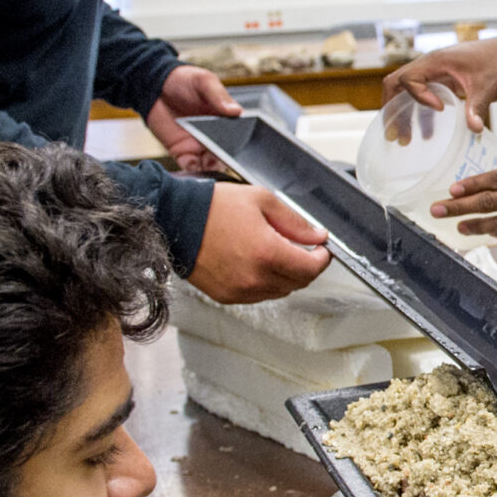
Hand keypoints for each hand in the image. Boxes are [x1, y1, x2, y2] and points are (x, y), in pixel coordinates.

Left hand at [147, 65, 238, 173]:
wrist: (154, 86)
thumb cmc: (183, 80)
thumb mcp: (204, 82)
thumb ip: (219, 96)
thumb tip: (237, 111)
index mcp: (225, 118)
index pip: (240, 134)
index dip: (242, 142)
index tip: (241, 146)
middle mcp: (215, 135)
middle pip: (228, 153)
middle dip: (228, 158)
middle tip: (223, 156)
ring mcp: (199, 145)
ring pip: (211, 163)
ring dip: (212, 166)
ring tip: (209, 162)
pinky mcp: (182, 151)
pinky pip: (190, 166)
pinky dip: (193, 168)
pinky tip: (192, 163)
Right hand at [186, 183, 331, 303]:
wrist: (175, 220)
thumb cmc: (213, 207)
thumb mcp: (262, 201)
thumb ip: (295, 222)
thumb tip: (317, 236)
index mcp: (267, 253)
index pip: (311, 268)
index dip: (322, 258)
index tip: (321, 249)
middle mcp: (255, 277)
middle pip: (298, 283)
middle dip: (306, 266)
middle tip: (302, 249)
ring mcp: (240, 290)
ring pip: (280, 291)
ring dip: (286, 275)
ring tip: (276, 252)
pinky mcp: (226, 296)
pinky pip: (259, 296)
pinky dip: (266, 283)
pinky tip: (258, 264)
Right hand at [381, 33, 496, 134]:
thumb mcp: (489, 86)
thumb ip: (477, 107)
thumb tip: (473, 130)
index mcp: (438, 60)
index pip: (408, 78)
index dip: (418, 97)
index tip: (440, 110)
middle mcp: (433, 64)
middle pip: (398, 83)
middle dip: (393, 109)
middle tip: (395, 135)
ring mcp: (439, 71)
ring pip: (409, 90)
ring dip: (405, 113)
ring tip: (406, 140)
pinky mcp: (447, 80)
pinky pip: (425, 95)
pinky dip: (422, 112)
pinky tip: (428, 134)